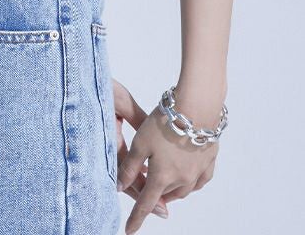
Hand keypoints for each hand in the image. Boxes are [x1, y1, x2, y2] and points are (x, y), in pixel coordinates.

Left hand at [115, 86, 219, 233]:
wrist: (197, 107)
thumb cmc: (164, 122)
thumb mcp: (140, 143)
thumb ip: (130, 167)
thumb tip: (119, 186)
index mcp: (163, 177)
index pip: (146, 203)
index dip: (136, 218)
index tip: (128, 230)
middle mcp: (182, 180)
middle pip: (164, 194)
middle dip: (153, 195)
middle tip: (144, 190)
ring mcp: (198, 172)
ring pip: (181, 190)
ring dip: (170, 190)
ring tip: (161, 184)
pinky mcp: (209, 161)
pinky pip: (198, 181)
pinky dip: (189, 183)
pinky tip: (185, 177)